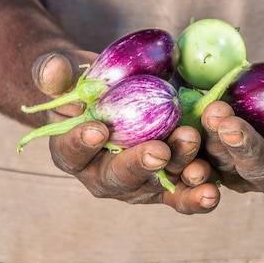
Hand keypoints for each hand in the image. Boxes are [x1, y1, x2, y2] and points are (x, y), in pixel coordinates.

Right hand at [32, 51, 220, 213]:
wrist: (116, 97)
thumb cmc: (86, 87)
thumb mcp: (66, 76)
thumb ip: (55, 73)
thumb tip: (51, 68)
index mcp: (71, 152)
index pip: (72, 151)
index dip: (83, 143)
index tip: (98, 130)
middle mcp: (102, 176)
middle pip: (119, 176)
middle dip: (139, 163)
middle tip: (158, 150)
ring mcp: (137, 183)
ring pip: (157, 183)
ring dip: (178, 170)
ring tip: (194, 154)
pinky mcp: (167, 183)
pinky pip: (183, 193)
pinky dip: (197, 194)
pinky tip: (212, 189)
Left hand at [201, 46, 263, 197]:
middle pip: (262, 169)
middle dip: (246, 146)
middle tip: (232, 125)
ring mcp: (243, 173)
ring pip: (226, 164)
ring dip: (214, 140)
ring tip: (210, 112)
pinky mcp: (215, 164)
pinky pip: (199, 160)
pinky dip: (190, 148)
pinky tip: (183, 128)